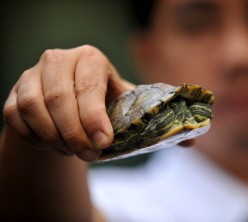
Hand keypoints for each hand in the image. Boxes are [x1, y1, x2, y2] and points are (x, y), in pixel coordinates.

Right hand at [3, 45, 134, 160]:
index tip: (103, 143)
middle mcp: (58, 59)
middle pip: (58, 99)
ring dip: (52, 137)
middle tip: (89, 154)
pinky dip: (32, 136)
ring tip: (71, 151)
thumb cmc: (102, 99)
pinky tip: (50, 145)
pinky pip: (14, 116)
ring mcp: (32, 73)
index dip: (94, 118)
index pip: (88, 87)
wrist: (71, 101)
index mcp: (90, 58)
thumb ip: (137, 107)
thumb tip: (162, 129)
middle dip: (74, 134)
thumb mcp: (121, 99)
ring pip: (32, 107)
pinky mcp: (15, 90)